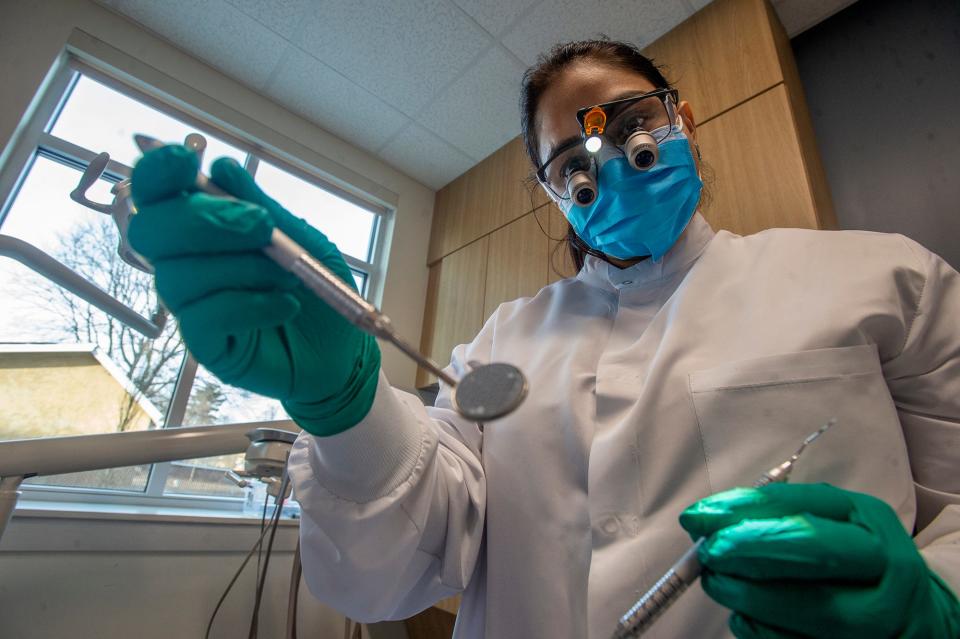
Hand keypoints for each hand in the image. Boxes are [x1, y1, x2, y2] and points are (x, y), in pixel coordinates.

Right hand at [128, 145, 379, 435]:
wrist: (344, 350)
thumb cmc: (318, 291)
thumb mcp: (302, 240)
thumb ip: (261, 206)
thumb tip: (221, 168)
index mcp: (203, 230)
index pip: (156, 195)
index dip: (157, 173)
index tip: (185, 160)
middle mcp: (188, 264)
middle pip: (151, 232)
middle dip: (203, 221)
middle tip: (260, 226)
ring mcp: (193, 306)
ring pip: (179, 275)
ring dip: (241, 267)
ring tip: (287, 275)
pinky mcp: (205, 345)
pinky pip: (204, 317)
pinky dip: (250, 305)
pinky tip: (285, 306)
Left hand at [679, 483, 959, 637]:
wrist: (909, 616)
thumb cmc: (850, 558)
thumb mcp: (828, 522)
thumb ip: (772, 513)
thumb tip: (706, 519)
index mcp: (873, 524)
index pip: (807, 511)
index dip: (747, 513)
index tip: (700, 517)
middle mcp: (888, 572)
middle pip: (817, 557)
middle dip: (753, 550)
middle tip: (710, 552)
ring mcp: (881, 622)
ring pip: (814, 610)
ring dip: (750, 596)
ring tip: (717, 582)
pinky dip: (764, 632)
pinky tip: (742, 617)